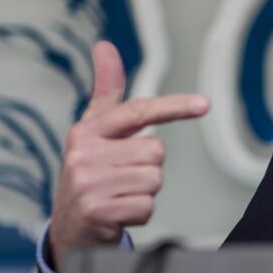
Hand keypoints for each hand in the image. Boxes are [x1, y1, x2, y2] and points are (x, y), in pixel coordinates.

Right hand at [48, 41, 208, 267]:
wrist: (68, 226)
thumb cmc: (90, 172)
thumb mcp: (95, 131)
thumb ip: (106, 91)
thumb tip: (105, 46)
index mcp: (87, 131)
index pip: (138, 112)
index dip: (173, 107)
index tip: (204, 104)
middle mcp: (83, 154)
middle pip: (156, 151)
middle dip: (147, 167)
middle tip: (123, 176)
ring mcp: (88, 184)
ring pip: (154, 179)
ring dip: (144, 191)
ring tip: (120, 194)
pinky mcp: (96, 212)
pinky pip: (147, 206)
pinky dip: (139, 213)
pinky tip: (119, 213)